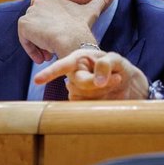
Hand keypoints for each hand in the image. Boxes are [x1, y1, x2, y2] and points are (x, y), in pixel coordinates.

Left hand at [18, 0, 116, 62]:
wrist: (71, 39)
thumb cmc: (82, 27)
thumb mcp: (92, 11)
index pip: (46, 12)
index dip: (52, 25)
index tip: (61, 36)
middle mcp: (39, 0)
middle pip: (38, 22)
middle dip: (45, 35)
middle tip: (54, 48)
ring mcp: (31, 12)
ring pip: (31, 32)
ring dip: (39, 44)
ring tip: (50, 54)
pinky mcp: (24, 24)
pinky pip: (24, 39)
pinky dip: (31, 49)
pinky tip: (42, 57)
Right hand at [34, 49, 149, 99]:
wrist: (126, 83)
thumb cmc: (118, 67)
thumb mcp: (116, 60)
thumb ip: (106, 64)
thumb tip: (97, 80)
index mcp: (78, 59)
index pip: (62, 66)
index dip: (49, 73)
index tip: (37, 80)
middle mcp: (74, 73)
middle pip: (79, 83)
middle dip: (98, 83)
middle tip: (117, 78)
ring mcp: (76, 89)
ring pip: (83, 96)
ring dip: (102, 92)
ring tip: (115, 82)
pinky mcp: (81, 102)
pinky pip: (86, 106)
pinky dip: (100, 101)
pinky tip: (108, 94)